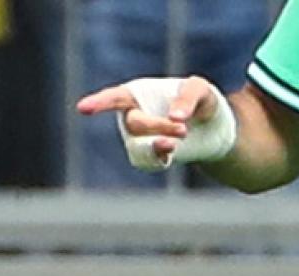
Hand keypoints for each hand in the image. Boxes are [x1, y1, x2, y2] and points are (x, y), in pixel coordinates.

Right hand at [77, 75, 222, 167]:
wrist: (215, 127)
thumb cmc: (202, 100)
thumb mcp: (200, 89)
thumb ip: (187, 98)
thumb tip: (175, 117)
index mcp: (136, 94)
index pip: (114, 98)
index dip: (99, 103)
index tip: (83, 109)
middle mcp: (132, 116)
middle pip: (135, 124)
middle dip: (158, 126)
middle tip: (183, 129)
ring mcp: (140, 138)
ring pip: (139, 145)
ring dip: (156, 145)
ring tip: (175, 142)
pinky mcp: (152, 155)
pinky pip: (146, 162)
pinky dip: (157, 158)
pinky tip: (170, 152)